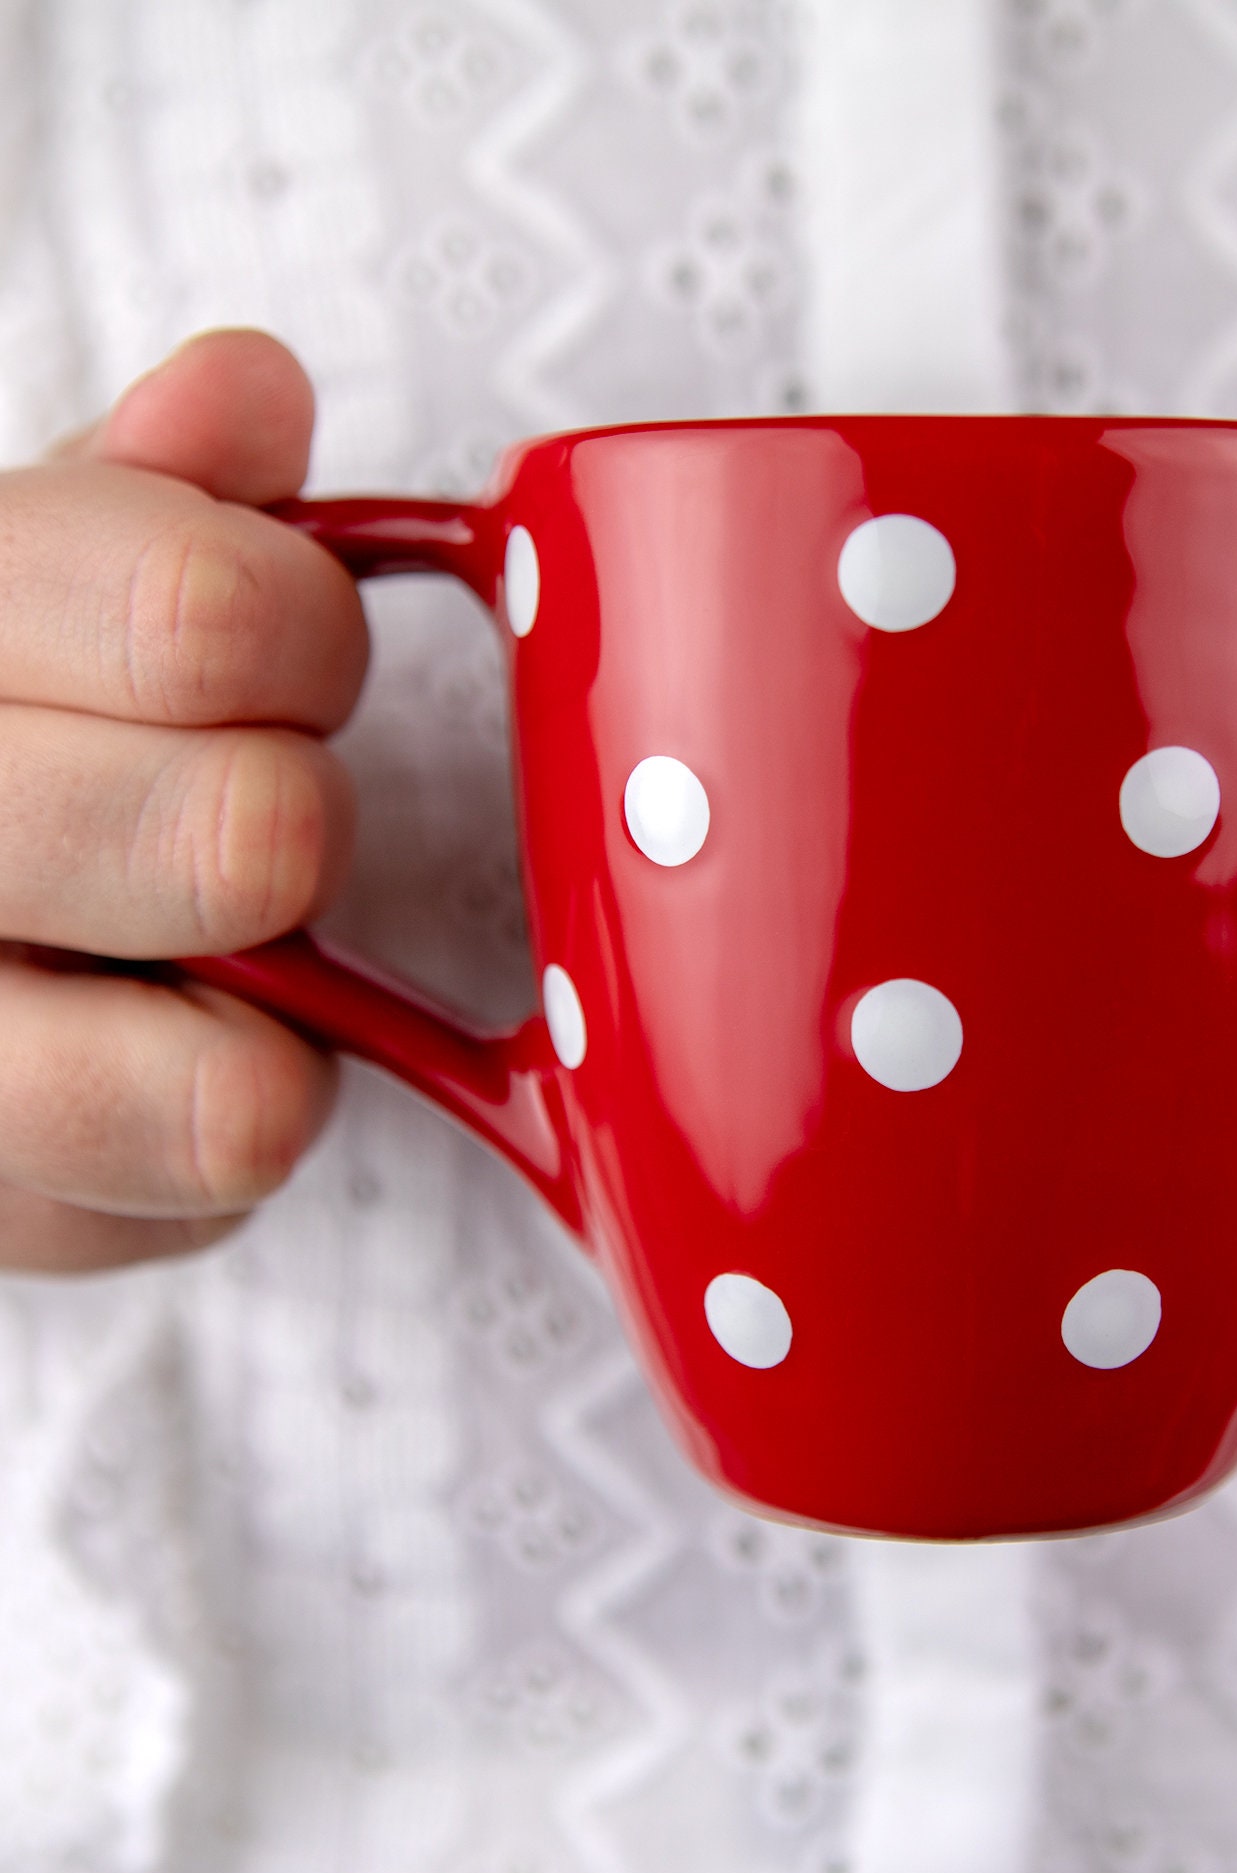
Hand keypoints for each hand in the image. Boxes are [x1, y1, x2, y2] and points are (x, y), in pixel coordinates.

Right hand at [0, 330, 367, 1271]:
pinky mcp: (5, 1208)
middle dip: (296, 813)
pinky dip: (237, 1115)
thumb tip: (246, 392)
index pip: (206, 616)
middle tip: (252, 808)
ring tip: (217, 947)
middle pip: (252, 839)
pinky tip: (174, 1046)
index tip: (282, 651)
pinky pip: (220, 1183)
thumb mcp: (45, 574)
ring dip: (281, 1003)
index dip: (300, 632)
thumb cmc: (12, 720)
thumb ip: (149, 499)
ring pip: (232, 1093)